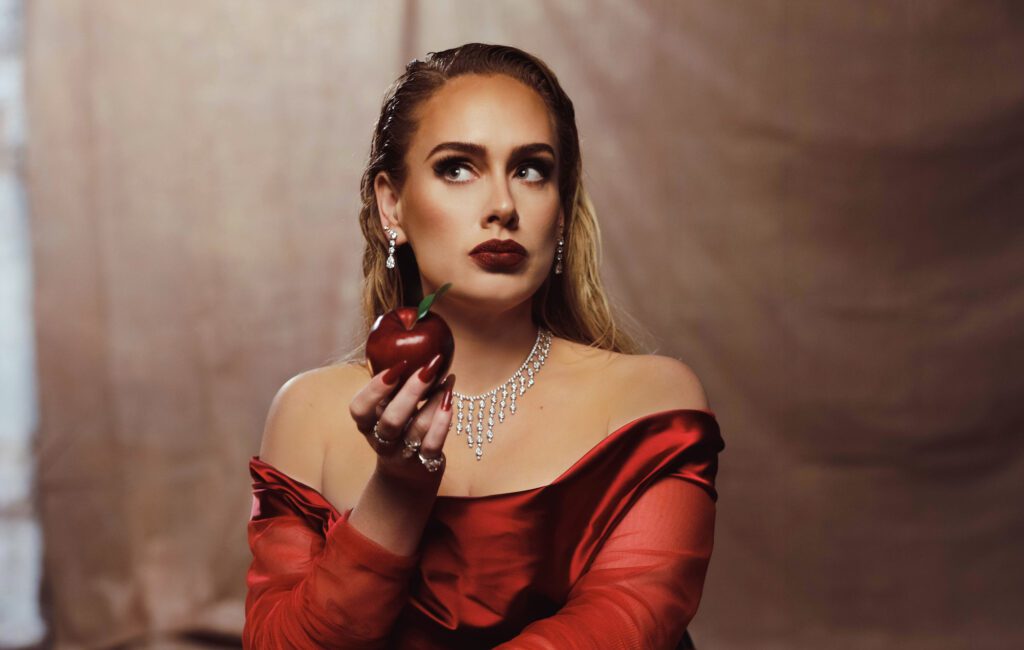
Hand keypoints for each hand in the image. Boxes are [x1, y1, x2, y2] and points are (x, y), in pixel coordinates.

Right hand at [349, 354, 455, 488]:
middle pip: (391, 420)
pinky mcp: (425, 463)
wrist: (406, 476)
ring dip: (434, 401)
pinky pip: (434, 444)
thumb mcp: (386, 408)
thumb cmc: (398, 427)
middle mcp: (382, 440)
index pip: (359, 409)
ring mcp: (403, 453)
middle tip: (429, 366)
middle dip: (411, 392)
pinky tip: (451, 399)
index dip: (374, 389)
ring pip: (417, 429)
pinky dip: (444, 422)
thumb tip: (408, 330)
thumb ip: (392, 382)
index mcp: (367, 423)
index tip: (396, 367)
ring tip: (447, 380)